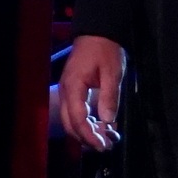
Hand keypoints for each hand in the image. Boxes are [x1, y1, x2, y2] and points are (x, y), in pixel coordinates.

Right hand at [59, 35, 125, 151]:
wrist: (96, 31)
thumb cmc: (104, 49)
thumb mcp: (112, 72)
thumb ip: (109, 97)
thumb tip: (108, 121)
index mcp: (74, 87)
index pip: (77, 120)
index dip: (89, 136)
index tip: (103, 146)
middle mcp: (66, 92)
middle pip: (70, 124)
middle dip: (87, 138)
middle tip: (106, 145)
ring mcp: (67, 91)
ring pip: (71, 120)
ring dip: (86, 131)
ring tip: (106, 137)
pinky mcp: (72, 90)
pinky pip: (75, 112)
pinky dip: (86, 122)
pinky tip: (101, 124)